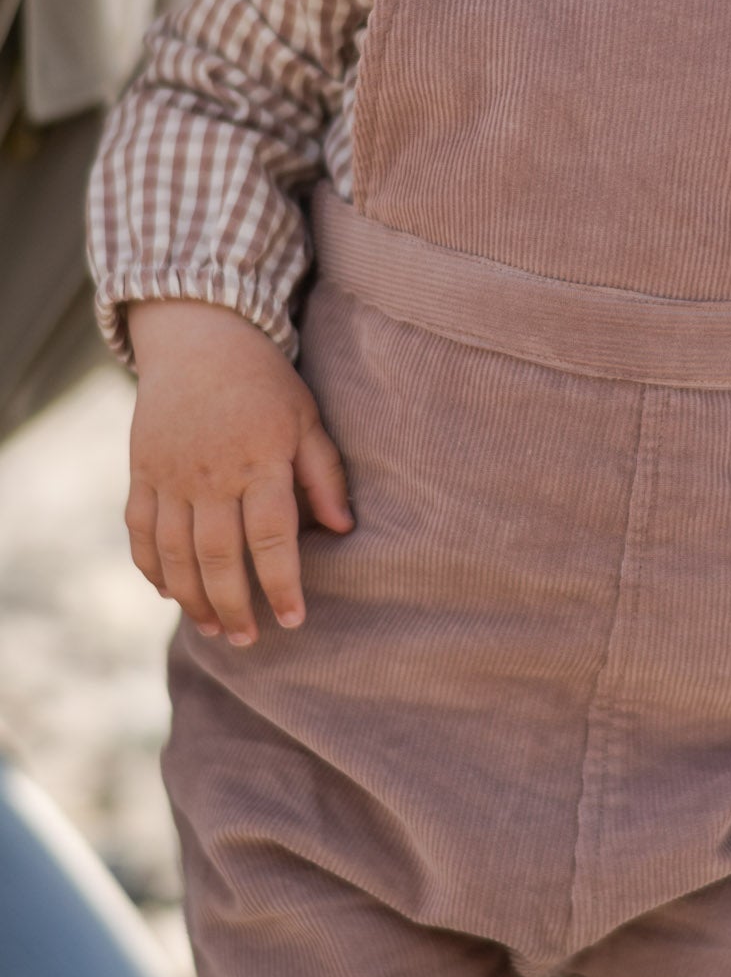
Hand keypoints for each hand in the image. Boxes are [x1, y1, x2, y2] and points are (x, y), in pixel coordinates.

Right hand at [124, 300, 352, 647]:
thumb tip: (344, 529)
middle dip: (233, 606)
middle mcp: (210, 472)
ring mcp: (169, 474)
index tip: (294, 620)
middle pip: (217, 556)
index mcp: (260, 460)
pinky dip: (151, 568)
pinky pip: (140, 530)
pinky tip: (170, 594)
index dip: (282, 584)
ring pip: (174, 553)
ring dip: (192, 599)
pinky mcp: (141, 470)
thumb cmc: (265, 382)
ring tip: (213, 629)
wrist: (198, 337)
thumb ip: (325, 474)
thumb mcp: (306, 418)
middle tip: (250, 639)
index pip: (271, 537)